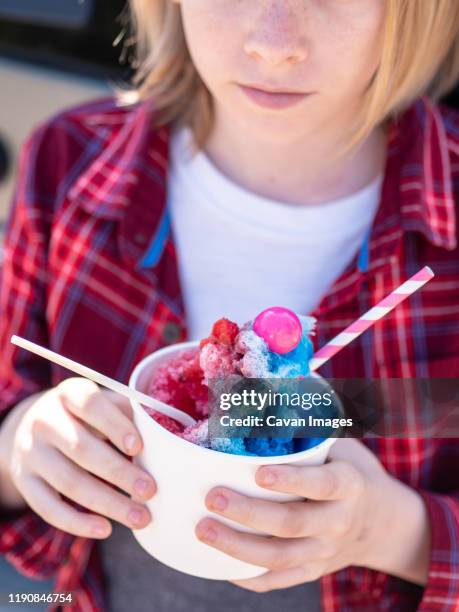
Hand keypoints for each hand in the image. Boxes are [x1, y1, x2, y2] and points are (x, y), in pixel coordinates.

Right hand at [0, 377, 155, 537]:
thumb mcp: (106, 404)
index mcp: (69, 394)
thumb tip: (168, 434)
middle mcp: (44, 420)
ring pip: (68, 482)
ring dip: (107, 503)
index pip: (90, 405)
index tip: (138, 448)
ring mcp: (30, 452)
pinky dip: (77, 522)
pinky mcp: (25, 482)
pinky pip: (48, 507)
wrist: (35, 426)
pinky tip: (106, 529)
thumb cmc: (88, 416)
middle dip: (119, 473)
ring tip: (140, 517)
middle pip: (81, 449)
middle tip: (150, 490)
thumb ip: (132, 415)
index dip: (114, 426)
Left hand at [195, 439, 429, 591]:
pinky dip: (249, 576)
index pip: (321, 484)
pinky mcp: (312, 570)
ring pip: (280, 557)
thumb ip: (312, 424)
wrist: (380, 522)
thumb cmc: (348, 470)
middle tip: (212, 498)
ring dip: (238, 546)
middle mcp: (338, 522)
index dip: (291, 481)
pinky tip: (217, 564)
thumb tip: (273, 382)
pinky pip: (279, 579)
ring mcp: (325, 552)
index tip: (258, 474)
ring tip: (202, 529)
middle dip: (248, 513)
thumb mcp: (342, 444)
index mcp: (348, 485)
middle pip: (292, 524)